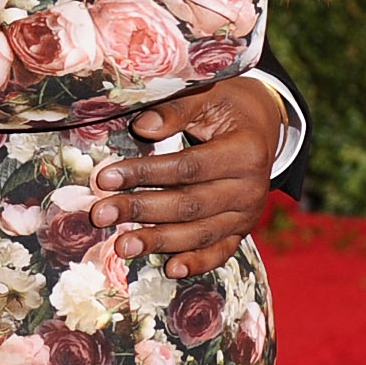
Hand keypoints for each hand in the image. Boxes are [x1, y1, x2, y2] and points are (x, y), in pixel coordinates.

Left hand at [90, 76, 284, 278]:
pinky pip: (221, 251)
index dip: (145, 173)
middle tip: (100, 214)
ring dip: (159, 242)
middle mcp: (251, 189)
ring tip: (121, 245)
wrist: (265, 125)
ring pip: (200, 233)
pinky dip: (197, 263)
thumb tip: (142, 127)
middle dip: (141, 210)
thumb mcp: (209, 95)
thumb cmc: (229, 105)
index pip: (187, 168)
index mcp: (245, 152)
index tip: (106, 177)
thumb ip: (177, 110)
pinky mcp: (242, 229)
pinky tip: (171, 270)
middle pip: (189, 205)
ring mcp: (248, 213)